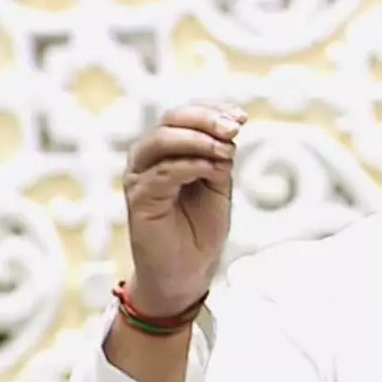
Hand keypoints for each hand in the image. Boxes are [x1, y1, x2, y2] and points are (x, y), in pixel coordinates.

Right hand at [123, 99, 245, 316]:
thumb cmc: (200, 229)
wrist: (186, 272)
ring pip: (162, 140)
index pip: (185, 114)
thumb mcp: (218, 185)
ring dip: (199, 139)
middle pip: (172, 120)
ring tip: (227, 149)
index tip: (242, 117)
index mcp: (167, 149)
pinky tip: (213, 168)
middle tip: (235, 129)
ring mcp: (140, 176)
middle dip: (207, 119)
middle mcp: (148, 157)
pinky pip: (163, 171)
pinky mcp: (139, 198)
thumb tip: (228, 133)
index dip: (213, 109)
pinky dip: (191, 164)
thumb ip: (219, 157)